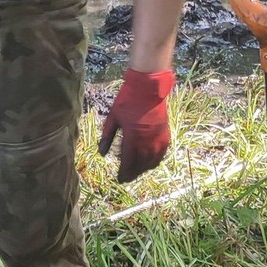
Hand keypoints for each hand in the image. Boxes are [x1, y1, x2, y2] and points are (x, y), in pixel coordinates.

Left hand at [99, 68, 174, 183]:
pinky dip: (155, 161)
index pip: (128, 162)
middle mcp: (146, 141)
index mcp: (132, 137)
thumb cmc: (127, 100)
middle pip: (140, 165)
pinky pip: (161, 153)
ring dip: (143, 169)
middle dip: (132, 173)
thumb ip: (107, 137)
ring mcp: (157, 138)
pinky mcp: (165, 134)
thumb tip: (101, 154)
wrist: (148, 87)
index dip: (123, 173)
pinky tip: (150, 163)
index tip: (119, 179)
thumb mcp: (113, 118)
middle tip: (126, 178)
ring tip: (136, 172)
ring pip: (152, 161)